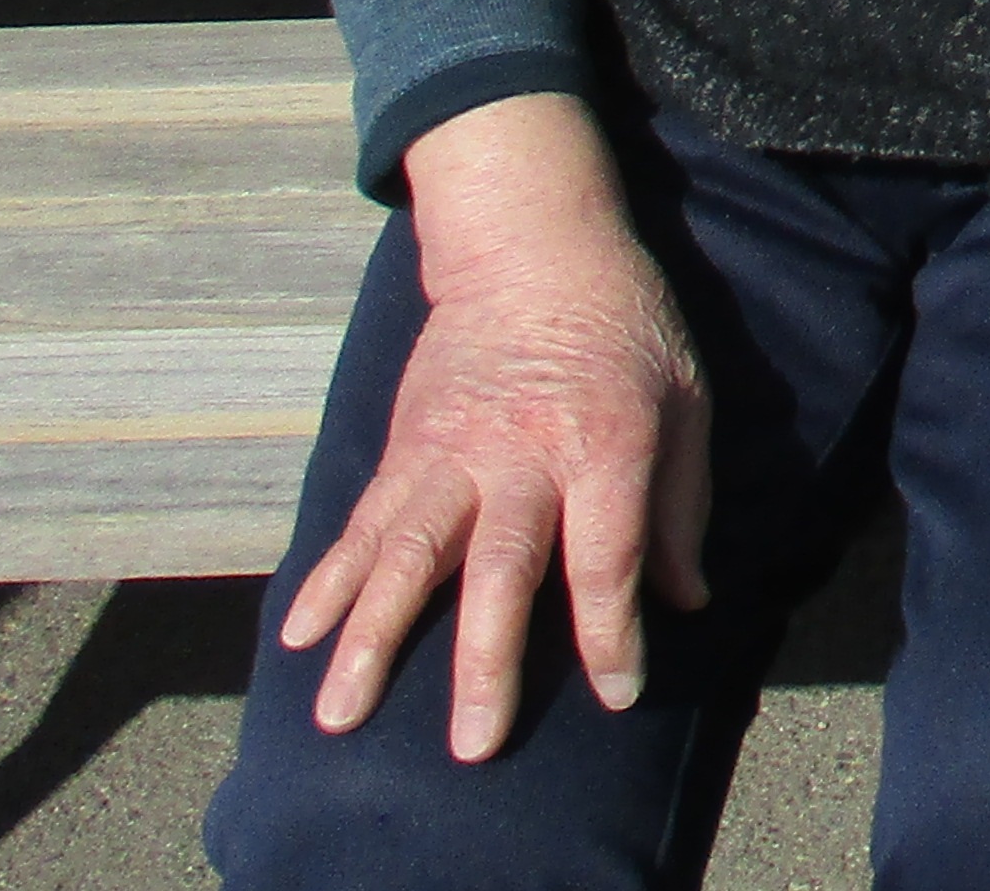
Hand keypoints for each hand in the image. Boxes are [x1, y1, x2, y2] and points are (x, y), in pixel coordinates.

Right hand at [279, 94, 708, 761]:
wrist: (535, 244)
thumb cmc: (626, 325)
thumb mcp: (684, 399)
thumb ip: (682, 504)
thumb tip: (688, 599)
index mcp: (606, 441)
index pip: (607, 554)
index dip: (614, 630)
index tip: (619, 695)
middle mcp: (523, 452)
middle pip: (501, 568)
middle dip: (486, 661)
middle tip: (473, 744)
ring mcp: (454, 450)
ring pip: (408, 553)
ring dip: (373, 635)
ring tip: (342, 711)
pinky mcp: (407, 445)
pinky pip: (363, 522)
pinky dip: (329, 582)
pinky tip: (301, 636)